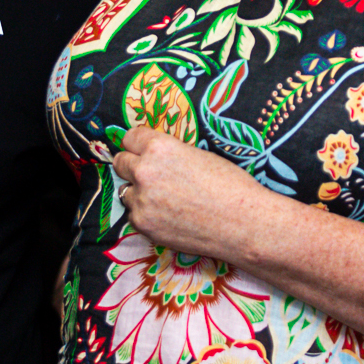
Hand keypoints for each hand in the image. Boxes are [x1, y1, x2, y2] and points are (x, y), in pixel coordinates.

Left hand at [111, 125, 280, 260]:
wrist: (243, 224)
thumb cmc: (231, 186)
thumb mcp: (198, 155)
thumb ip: (170, 154)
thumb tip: (154, 156)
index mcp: (159, 148)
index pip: (130, 137)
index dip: (139, 144)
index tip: (143, 149)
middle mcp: (144, 172)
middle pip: (120, 162)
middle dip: (132, 166)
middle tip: (150, 174)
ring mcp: (142, 201)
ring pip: (126, 191)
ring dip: (139, 193)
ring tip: (165, 199)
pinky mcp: (144, 225)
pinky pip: (134, 215)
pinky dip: (147, 215)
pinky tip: (169, 216)